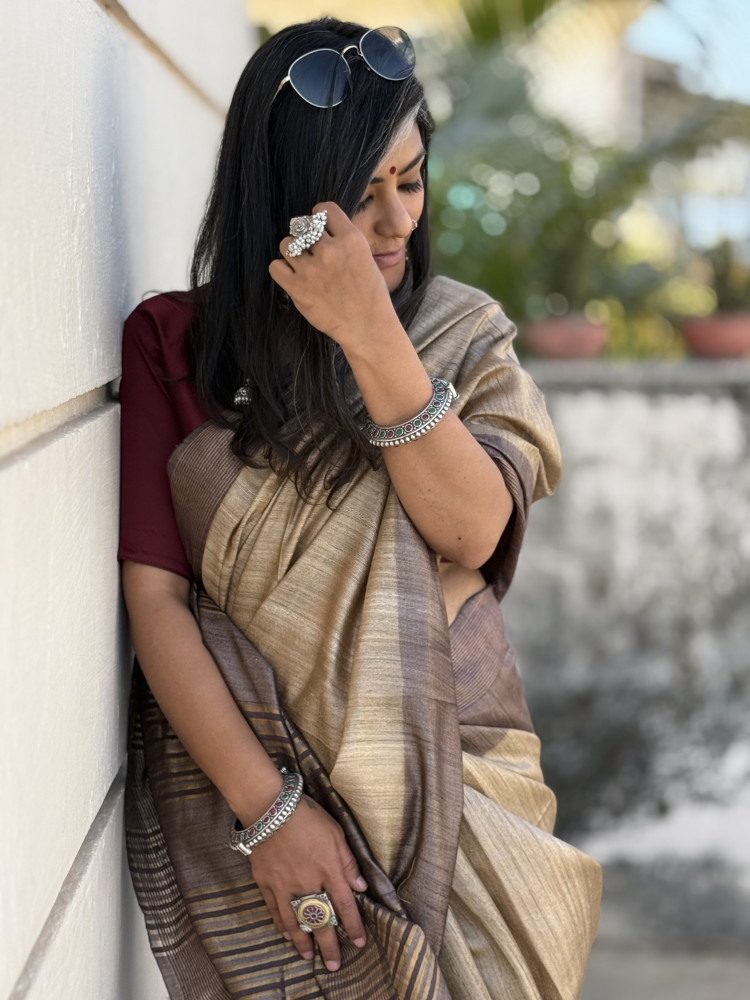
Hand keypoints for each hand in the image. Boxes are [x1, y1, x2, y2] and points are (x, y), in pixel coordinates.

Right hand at [248, 794, 367, 970]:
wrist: (270, 808)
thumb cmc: (307, 817)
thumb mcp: (336, 833)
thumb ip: (348, 862)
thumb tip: (361, 887)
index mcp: (328, 870)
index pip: (344, 906)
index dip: (352, 927)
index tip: (359, 943)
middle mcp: (307, 883)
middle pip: (320, 921)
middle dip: (329, 945)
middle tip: (333, 965)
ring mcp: (284, 886)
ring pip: (295, 921)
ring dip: (303, 942)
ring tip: (308, 956)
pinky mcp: (266, 883)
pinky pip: (275, 910)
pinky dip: (281, 925)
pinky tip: (286, 935)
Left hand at [268, 202, 398, 349]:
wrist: (367, 327)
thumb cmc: (370, 295)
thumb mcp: (366, 257)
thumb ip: (344, 240)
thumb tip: (323, 229)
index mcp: (351, 239)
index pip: (323, 209)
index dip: (320, 220)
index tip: (323, 232)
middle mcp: (330, 251)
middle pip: (302, 226)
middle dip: (306, 237)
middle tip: (313, 253)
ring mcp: (311, 270)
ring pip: (286, 244)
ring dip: (292, 252)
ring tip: (303, 265)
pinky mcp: (297, 289)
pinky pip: (275, 266)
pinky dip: (281, 270)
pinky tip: (293, 277)